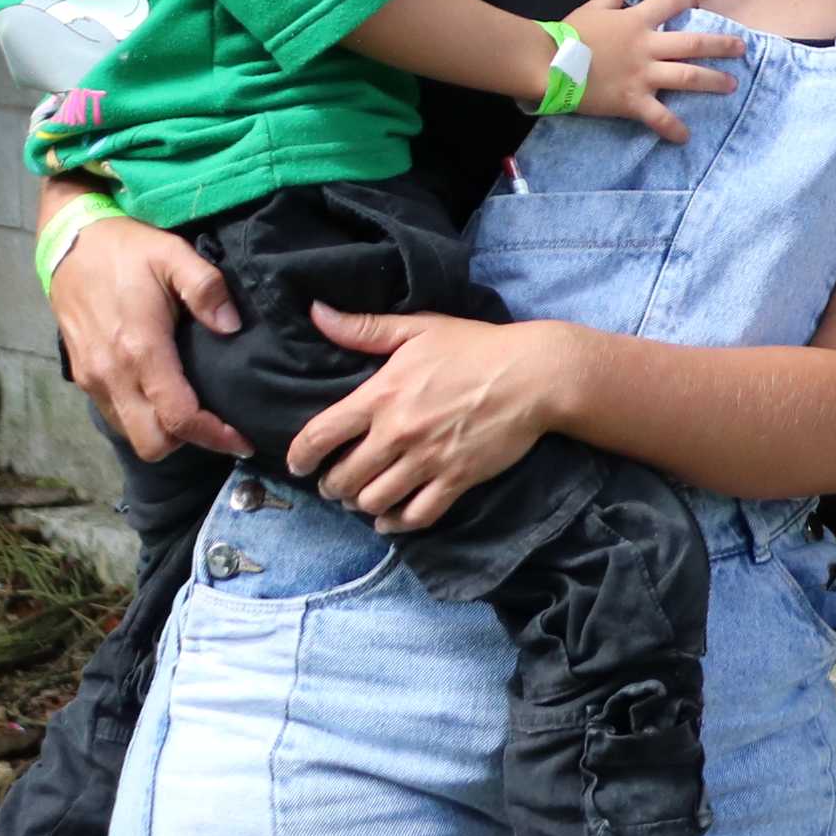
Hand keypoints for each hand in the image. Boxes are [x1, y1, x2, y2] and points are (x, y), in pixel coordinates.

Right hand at [48, 210, 248, 462]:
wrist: (70, 243)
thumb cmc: (127, 250)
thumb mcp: (173, 254)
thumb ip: (207, 288)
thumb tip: (232, 325)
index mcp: (140, 349)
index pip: (178, 417)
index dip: (214, 435)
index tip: (244, 441)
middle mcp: (112, 374)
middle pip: (152, 442)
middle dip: (189, 442)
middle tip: (222, 428)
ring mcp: (93, 379)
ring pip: (131, 434)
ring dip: (164, 433)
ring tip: (198, 414)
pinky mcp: (82, 377)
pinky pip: (115, 417)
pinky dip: (142, 419)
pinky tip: (165, 398)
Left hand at [285, 307, 565, 531]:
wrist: (536, 374)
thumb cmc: (477, 348)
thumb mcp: (419, 329)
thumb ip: (364, 328)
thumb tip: (315, 313)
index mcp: (381, 395)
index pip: (319, 436)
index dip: (299, 457)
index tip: (298, 465)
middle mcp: (398, 433)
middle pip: (343, 477)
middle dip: (332, 485)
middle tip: (336, 484)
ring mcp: (428, 459)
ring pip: (374, 501)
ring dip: (361, 504)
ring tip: (362, 498)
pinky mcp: (457, 479)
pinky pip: (416, 515)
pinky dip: (397, 523)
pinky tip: (390, 519)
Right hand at [561, 0, 742, 143]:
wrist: (547, 64)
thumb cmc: (567, 36)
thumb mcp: (592, 8)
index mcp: (636, 21)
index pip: (670, 4)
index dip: (686, 0)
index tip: (697, 1)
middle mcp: (647, 47)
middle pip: (693, 44)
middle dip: (721, 46)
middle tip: (741, 48)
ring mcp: (643, 75)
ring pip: (687, 77)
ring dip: (712, 81)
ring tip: (731, 85)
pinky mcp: (633, 100)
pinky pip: (658, 117)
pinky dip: (672, 128)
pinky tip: (685, 137)